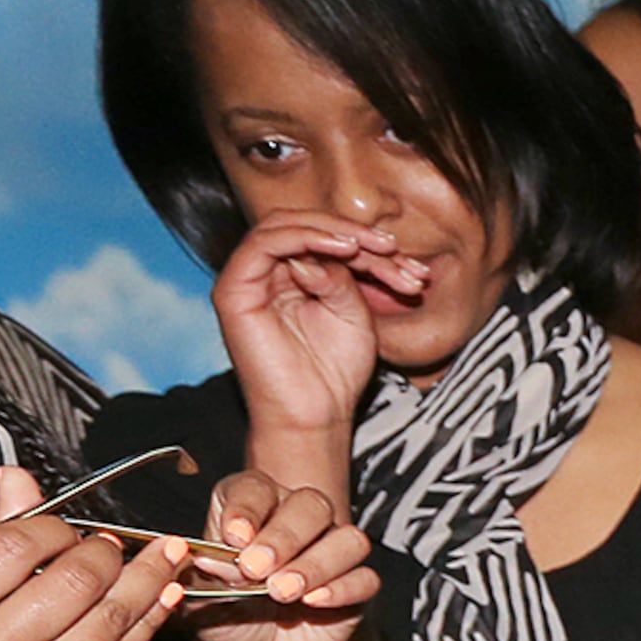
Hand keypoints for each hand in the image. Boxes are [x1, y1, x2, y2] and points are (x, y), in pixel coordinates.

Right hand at [0, 466, 179, 640]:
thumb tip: (20, 479)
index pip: (11, 546)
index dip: (49, 525)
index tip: (59, 526)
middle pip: (71, 580)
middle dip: (103, 550)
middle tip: (109, 542)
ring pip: (108, 616)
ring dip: (147, 577)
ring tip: (167, 553)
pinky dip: (149, 619)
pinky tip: (165, 594)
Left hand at [176, 472, 376, 640]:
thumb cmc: (223, 614)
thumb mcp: (197, 596)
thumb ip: (201, 575)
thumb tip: (210, 558)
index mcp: (253, 508)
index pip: (257, 489)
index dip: (247, 508)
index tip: (233, 537)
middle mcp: (296, 522)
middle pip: (311, 505)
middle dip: (284, 536)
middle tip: (255, 568)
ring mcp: (331, 553)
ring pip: (348, 540)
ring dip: (316, 563)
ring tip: (282, 592)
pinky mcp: (354, 587)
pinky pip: (366, 579)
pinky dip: (343, 589)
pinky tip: (313, 602)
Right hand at [213, 214, 411, 485]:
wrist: (315, 416)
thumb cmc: (335, 371)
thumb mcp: (354, 313)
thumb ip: (345, 274)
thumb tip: (336, 245)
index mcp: (293, 276)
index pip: (323, 238)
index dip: (366, 243)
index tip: (407, 260)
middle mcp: (266, 273)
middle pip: (302, 224)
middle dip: (352, 232)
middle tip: (390, 248)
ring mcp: (247, 279)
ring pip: (283, 225)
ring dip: (333, 230)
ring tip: (371, 248)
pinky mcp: (233, 291)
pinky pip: (264, 243)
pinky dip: (305, 238)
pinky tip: (344, 250)